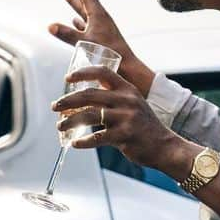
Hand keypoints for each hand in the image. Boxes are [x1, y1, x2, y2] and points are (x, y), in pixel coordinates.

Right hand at [48, 0, 153, 96]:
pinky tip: (74, 19)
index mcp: (98, 14)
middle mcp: (99, 17)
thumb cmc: (109, 56)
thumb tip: (50, 26)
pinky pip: (85, 24)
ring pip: (83, 10)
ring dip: (74, 0)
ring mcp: (99, 27)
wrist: (127, 68)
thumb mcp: (86, 43)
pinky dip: (78, 20)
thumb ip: (68, 35)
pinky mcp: (99, 38)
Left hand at [52, 66, 179, 167]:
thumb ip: (115, 98)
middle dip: (67, 100)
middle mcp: (126, 100)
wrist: (164, 146)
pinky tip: (75, 143)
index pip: (102, 72)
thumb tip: (86, 99)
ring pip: (89, 115)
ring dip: (70, 121)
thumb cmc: (144, 127)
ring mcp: (125, 118)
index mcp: (127, 89)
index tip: (67, 78)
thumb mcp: (134, 104)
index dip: (82, 73)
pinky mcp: (124, 136)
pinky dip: (83, 141)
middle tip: (55, 106)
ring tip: (60, 126)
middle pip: (89, 94)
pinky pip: (97, 137)